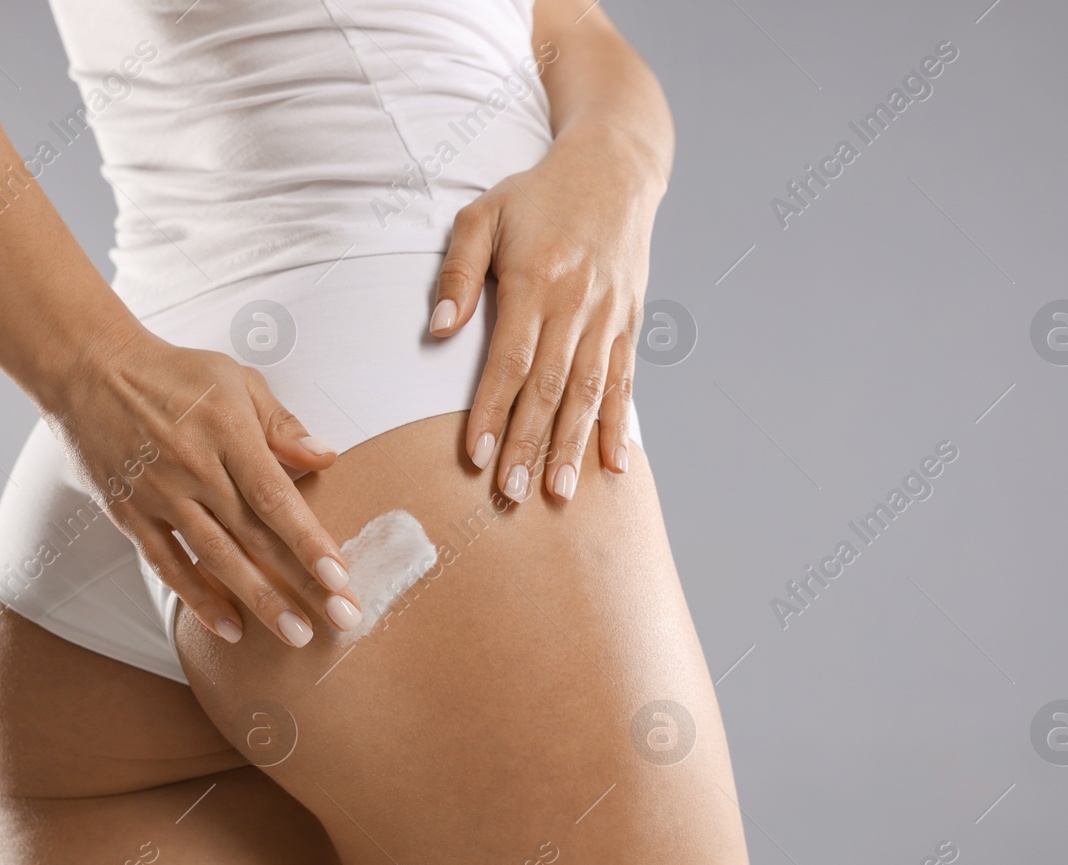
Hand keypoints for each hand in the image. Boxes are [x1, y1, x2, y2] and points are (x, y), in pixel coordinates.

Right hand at [43, 328, 361, 646]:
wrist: (90, 370)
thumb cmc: (175, 374)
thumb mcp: (236, 380)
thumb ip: (282, 424)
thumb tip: (327, 458)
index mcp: (228, 432)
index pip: (275, 497)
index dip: (308, 540)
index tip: (339, 576)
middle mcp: (195, 468)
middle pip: (254, 536)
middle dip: (300, 583)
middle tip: (340, 620)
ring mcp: (160, 495)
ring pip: (216, 558)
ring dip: (258, 600)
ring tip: (295, 634)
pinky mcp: (130, 514)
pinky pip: (167, 565)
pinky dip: (197, 599)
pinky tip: (229, 628)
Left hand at [428, 122, 667, 501]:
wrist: (616, 168)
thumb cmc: (537, 194)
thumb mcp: (483, 214)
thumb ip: (458, 272)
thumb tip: (438, 331)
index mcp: (536, 280)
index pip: (511, 360)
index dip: (492, 410)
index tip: (475, 455)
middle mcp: (577, 304)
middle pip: (550, 388)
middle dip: (529, 444)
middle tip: (510, 493)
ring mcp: (609, 317)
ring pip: (591, 393)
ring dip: (574, 446)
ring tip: (560, 493)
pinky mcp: (630, 323)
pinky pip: (625, 381)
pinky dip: (618, 425)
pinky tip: (614, 466)